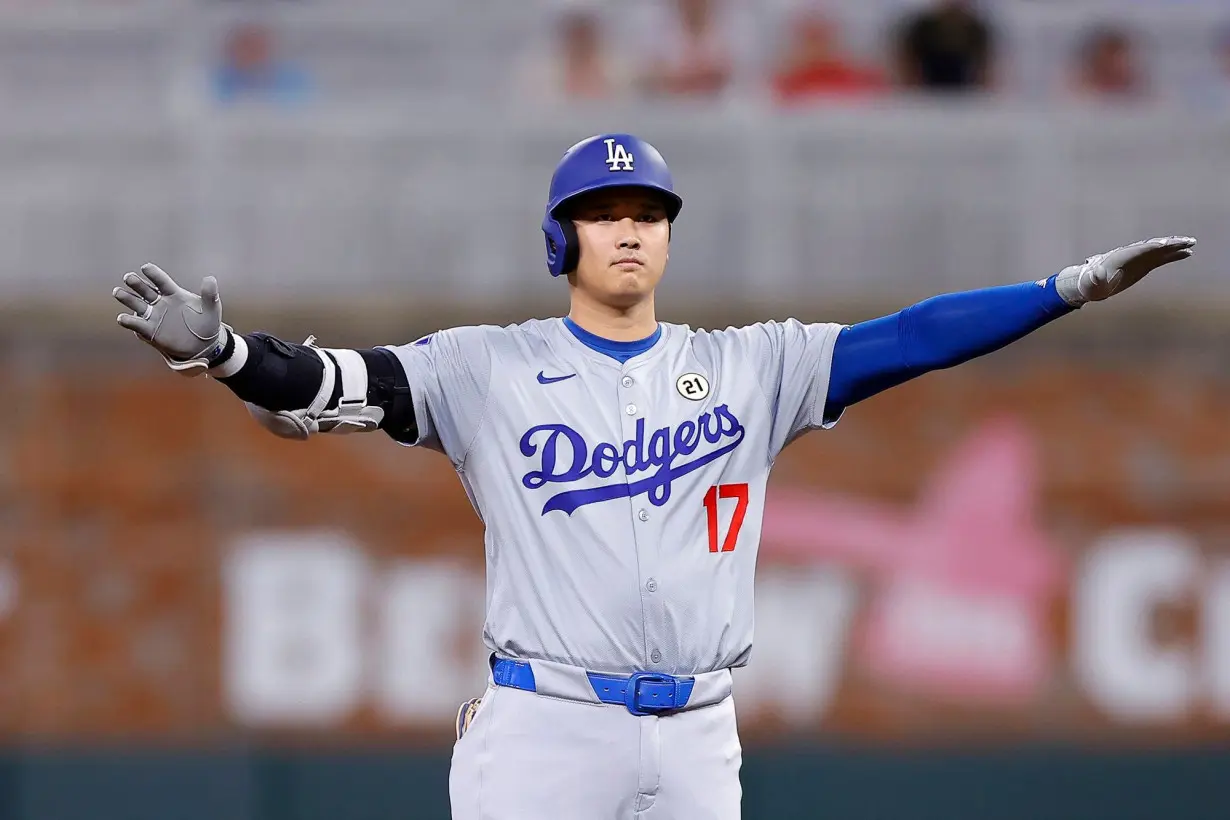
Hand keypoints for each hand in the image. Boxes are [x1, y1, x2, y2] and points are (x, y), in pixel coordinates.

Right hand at [113, 263, 226, 374]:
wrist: (204, 346)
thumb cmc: (208, 323)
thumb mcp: (212, 308)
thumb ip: (210, 294)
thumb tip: (210, 278)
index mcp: (174, 294)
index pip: (161, 281)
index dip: (153, 274)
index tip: (145, 268)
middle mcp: (161, 303)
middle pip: (145, 290)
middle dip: (136, 283)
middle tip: (128, 278)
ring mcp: (154, 316)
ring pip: (137, 305)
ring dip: (127, 298)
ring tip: (118, 292)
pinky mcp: (150, 331)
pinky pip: (137, 324)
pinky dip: (129, 321)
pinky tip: (123, 318)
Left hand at [1055, 236, 1195, 305]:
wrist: (1091, 284)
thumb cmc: (1090, 285)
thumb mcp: (1092, 283)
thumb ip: (1095, 278)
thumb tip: (1094, 274)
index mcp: (1121, 256)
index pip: (1139, 249)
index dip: (1151, 246)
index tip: (1164, 243)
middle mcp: (1132, 254)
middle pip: (1153, 246)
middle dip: (1169, 243)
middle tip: (1186, 241)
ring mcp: (1139, 259)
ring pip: (1160, 250)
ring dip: (1175, 246)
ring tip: (1192, 243)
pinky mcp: (1144, 265)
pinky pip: (1161, 258)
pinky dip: (1173, 255)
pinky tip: (1187, 253)